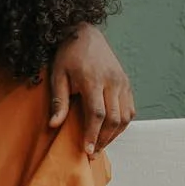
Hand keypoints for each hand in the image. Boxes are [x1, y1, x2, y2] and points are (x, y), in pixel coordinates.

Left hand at [49, 23, 134, 154]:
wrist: (85, 32)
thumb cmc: (68, 54)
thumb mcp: (58, 75)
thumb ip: (58, 101)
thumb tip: (54, 125)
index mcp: (94, 80)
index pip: (97, 114)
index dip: (93, 135)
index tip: (87, 151)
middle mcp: (112, 81)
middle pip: (114, 118)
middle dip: (104, 139)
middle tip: (93, 153)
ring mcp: (122, 82)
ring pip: (125, 116)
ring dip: (115, 134)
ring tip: (101, 144)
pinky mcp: (126, 82)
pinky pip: (130, 108)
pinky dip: (122, 123)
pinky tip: (111, 131)